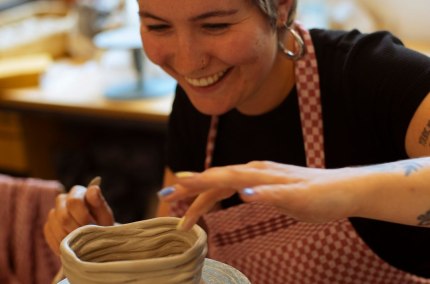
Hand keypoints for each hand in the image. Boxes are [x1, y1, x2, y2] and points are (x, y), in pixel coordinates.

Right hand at [43, 184, 113, 254]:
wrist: (95, 239)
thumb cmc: (102, 225)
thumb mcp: (105, 215)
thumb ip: (99, 202)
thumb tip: (94, 188)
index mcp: (78, 192)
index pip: (74, 201)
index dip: (83, 216)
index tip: (93, 225)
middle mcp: (62, 199)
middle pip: (63, 216)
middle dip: (77, 229)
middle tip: (88, 237)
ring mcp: (53, 213)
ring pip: (56, 227)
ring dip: (71, 238)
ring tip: (82, 242)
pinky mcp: (48, 227)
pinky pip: (50, 235)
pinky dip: (62, 243)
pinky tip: (72, 246)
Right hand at [160, 161, 367, 229]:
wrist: (344, 189)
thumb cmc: (324, 196)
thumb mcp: (300, 199)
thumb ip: (270, 195)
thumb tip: (243, 192)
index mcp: (259, 174)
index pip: (219, 178)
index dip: (193, 184)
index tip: (171, 191)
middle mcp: (255, 171)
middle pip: (215, 178)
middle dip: (189, 189)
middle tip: (166, 200)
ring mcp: (259, 175)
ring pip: (222, 182)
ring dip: (201, 193)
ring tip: (184, 207)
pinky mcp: (264, 182)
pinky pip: (233, 185)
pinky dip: (217, 192)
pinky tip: (213, 198)